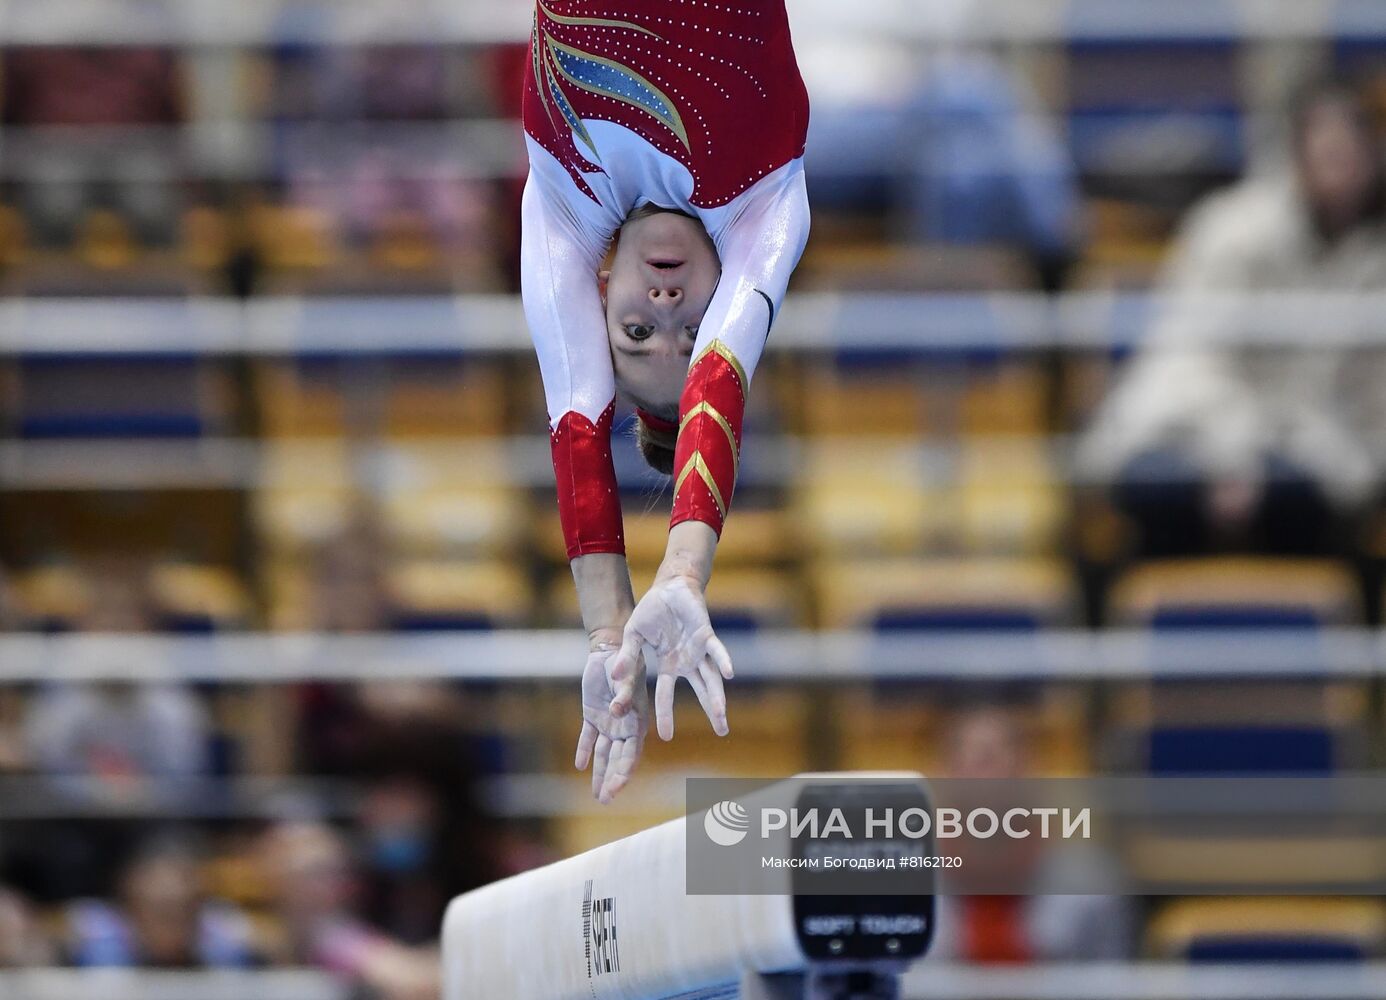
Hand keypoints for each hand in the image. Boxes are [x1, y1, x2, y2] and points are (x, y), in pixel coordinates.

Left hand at [574, 629, 647, 802]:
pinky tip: (580, 765)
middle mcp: (624, 726)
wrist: (612, 648)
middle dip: (612, 780)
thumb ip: (624, 694)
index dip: (623, 773)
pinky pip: (588, 737)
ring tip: (596, 795)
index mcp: (636, 721)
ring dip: (600, 773)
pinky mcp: (593, 714)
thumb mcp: (626, 677)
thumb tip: (618, 711)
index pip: (630, 754)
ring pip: (604, 753)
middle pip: (618, 759)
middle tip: (605, 801)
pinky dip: (585, 750)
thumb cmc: (625, 661)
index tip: (615, 789)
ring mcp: (608, 722)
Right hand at [615, 575, 733, 741]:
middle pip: (703, 690)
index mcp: (669, 664)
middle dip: (712, 711)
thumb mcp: (633, 635)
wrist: (668, 587)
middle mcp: (688, 662)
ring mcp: (699, 650)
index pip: (666, 694)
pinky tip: (729, 674)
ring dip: (717, 696)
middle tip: (722, 732)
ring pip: (712, 677)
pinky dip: (722, 661)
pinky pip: (716, 651)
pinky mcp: (706, 635)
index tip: (665, 736)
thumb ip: (627, 656)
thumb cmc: (651, 611)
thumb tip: (614, 677)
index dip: (665, 714)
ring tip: (722, 715)